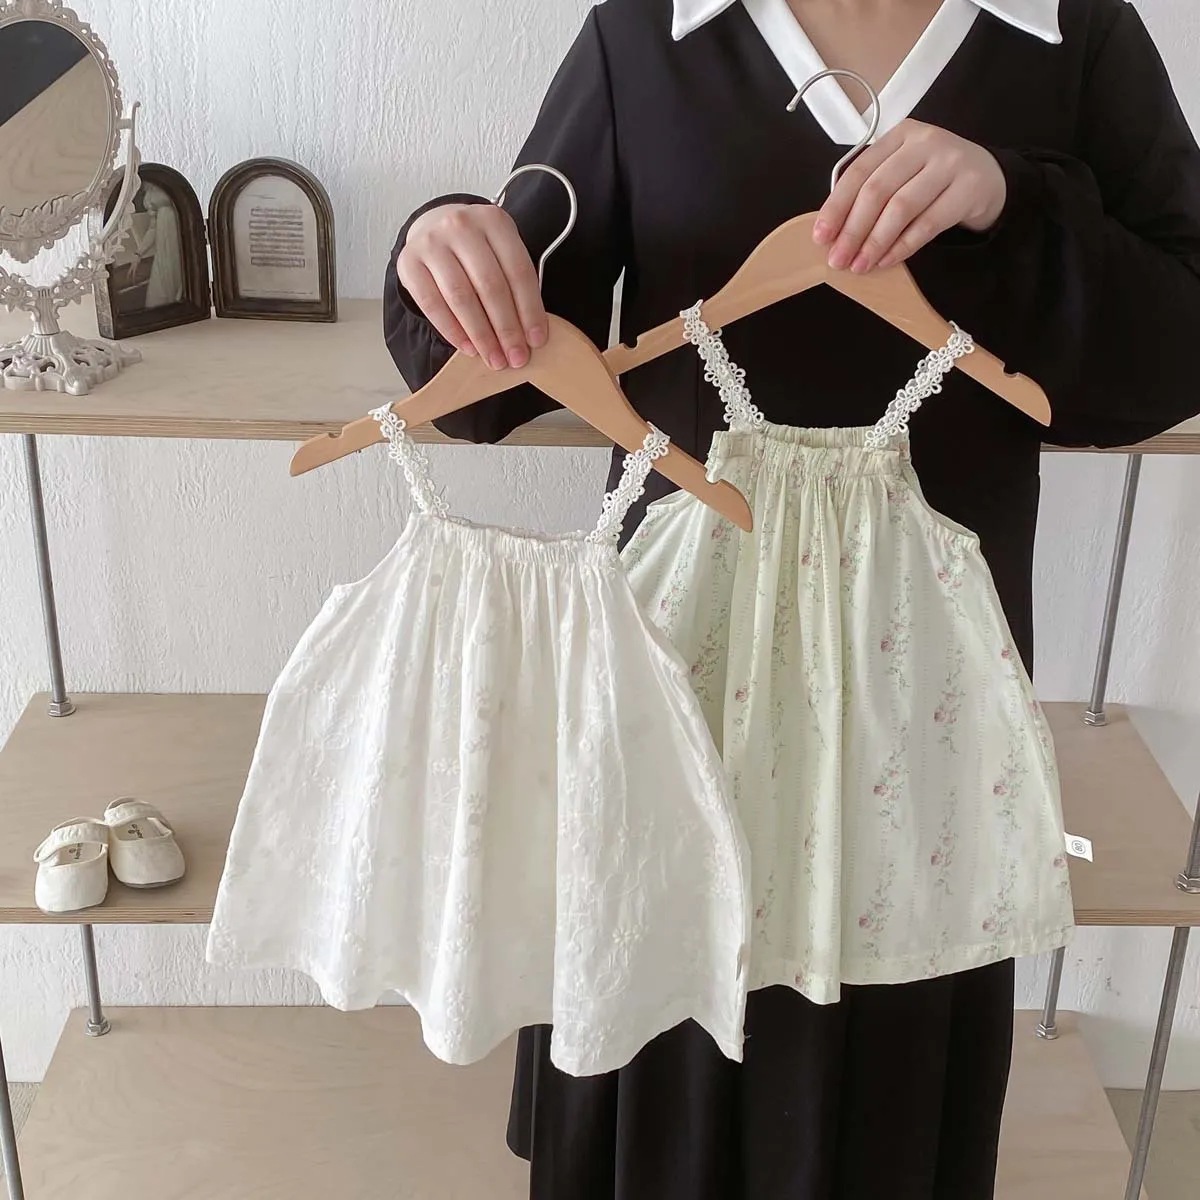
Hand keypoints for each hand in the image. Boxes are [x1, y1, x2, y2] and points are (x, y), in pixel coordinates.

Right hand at [398, 202, 547, 370]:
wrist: (434, 227)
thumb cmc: (477, 248)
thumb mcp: (501, 251)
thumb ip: (514, 282)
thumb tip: (528, 335)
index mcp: (494, 220)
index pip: (518, 271)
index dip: (530, 310)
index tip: (537, 341)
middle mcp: (461, 225)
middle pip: (490, 285)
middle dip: (506, 328)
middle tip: (516, 357)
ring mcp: (431, 242)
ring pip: (461, 297)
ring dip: (481, 335)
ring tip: (493, 358)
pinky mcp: (408, 262)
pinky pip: (432, 304)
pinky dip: (452, 330)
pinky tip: (468, 348)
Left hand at [812, 120, 1006, 272]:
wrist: (988, 176)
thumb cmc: (934, 177)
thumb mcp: (903, 171)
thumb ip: (873, 189)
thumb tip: (835, 231)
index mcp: (900, 136)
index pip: (859, 171)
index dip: (837, 206)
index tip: (821, 236)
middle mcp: (925, 143)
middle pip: (878, 190)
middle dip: (852, 230)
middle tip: (838, 260)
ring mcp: (950, 163)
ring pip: (901, 207)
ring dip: (875, 242)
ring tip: (859, 265)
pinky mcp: (969, 188)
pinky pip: (928, 224)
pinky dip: (903, 246)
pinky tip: (886, 261)